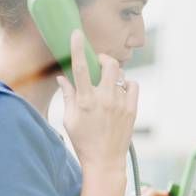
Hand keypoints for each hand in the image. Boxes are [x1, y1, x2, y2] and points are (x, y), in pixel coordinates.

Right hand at [56, 30, 137, 172]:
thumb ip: (68, 96)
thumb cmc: (83, 142)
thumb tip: (63, 77)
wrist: (105, 161)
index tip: (76, 33)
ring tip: (107, 84)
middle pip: (108, 64)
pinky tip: (119, 91)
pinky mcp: (132, 109)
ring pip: (120, 74)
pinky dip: (126, 84)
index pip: (80, 67)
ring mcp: (120, 104)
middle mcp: (104, 99)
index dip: (78, 48)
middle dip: (103, 59)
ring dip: (113, 74)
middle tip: (98, 64)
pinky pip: (132, 85)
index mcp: (85, 101)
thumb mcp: (69, 119)